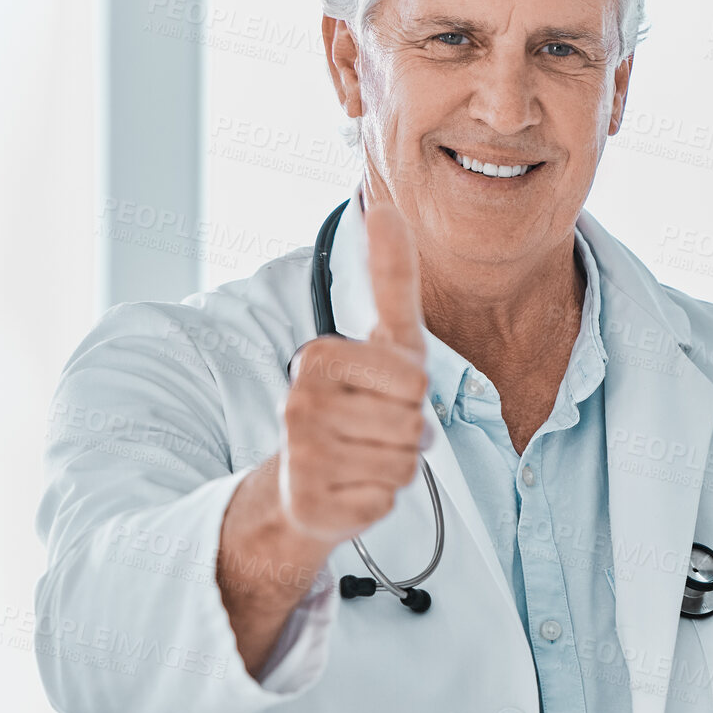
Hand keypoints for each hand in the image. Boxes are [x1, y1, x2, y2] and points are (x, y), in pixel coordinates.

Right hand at [276, 201, 430, 544]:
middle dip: (409, 434)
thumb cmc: (358, 405)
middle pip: (411, 423)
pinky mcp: (309, 504)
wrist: (306, 482)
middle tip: (376, 432)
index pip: (414, 378)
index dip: (414, 394)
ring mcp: (300, 456)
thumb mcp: (387, 342)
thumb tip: (388, 207)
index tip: (384, 395)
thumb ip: (392, 277)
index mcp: (318, 357)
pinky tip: (351, 488)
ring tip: (365, 458)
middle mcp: (298, 402)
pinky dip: (379, 500)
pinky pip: (385, 502)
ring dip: (397, 468)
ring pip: (402, 465)